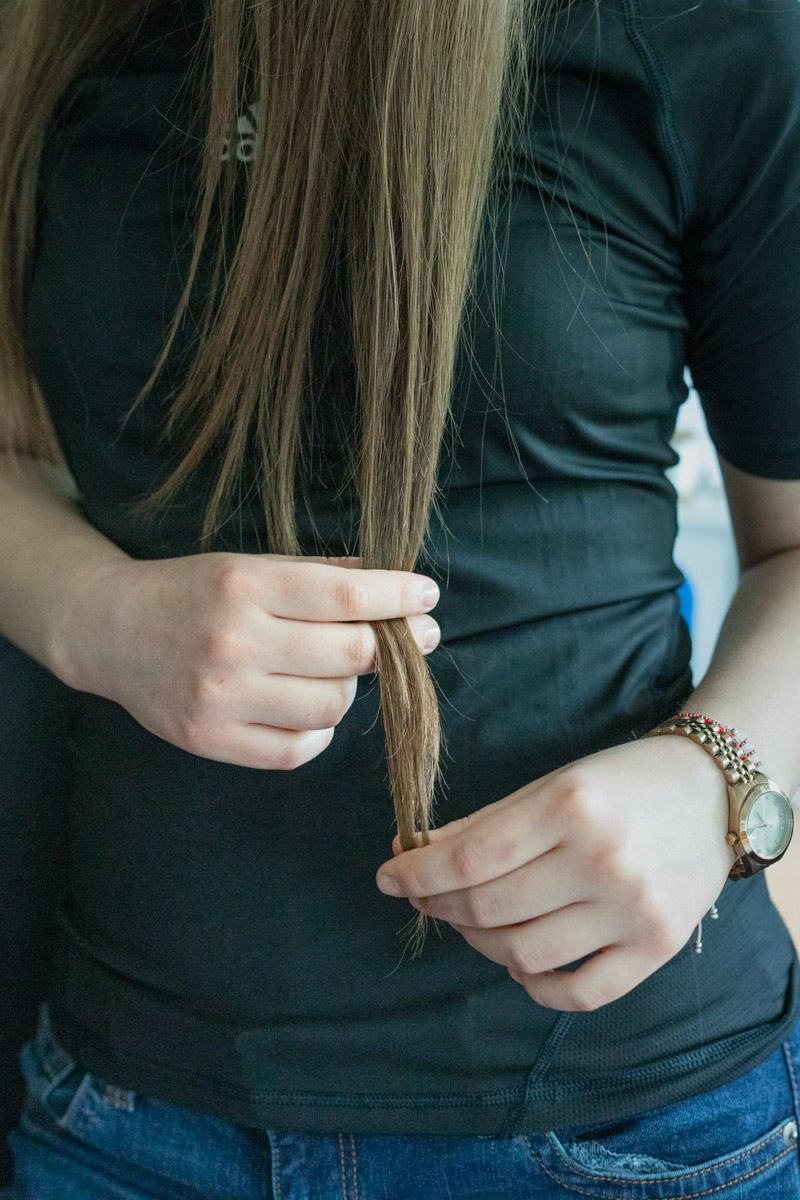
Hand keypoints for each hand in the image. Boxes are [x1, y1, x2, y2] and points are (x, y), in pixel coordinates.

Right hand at [58, 551, 439, 768]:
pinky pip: (298, 749)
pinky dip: (319, 730)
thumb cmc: (192, 592)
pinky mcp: (211, 740)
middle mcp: (233, 643)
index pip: (347, 594)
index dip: (399, 596)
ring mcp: (221, 697)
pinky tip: (311, 708)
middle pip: (351, 655)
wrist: (111, 631)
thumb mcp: (249, 566)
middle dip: (395, 645)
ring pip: (332, 706)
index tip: (426, 596)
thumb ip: (318, 575)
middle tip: (412, 638)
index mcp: (244, 587)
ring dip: (350, 687)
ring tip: (337, 671)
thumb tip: (393, 585)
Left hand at [375, 736, 736, 1010]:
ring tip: (474, 922)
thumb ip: (483, 824)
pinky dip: (536, 986)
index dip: (418, 874)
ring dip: (480, 943)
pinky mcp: (657, 947)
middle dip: (440, 906)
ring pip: (523, 955)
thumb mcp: (549, 785)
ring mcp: (633, 909)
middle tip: (426, 897)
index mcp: (570, 806)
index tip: (388, 877)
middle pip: (490, 907)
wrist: (714, 793)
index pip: (471, 858)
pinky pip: (579, 993)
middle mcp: (602, 860)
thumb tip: (411, 853)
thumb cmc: (620, 783)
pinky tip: (520, 963)